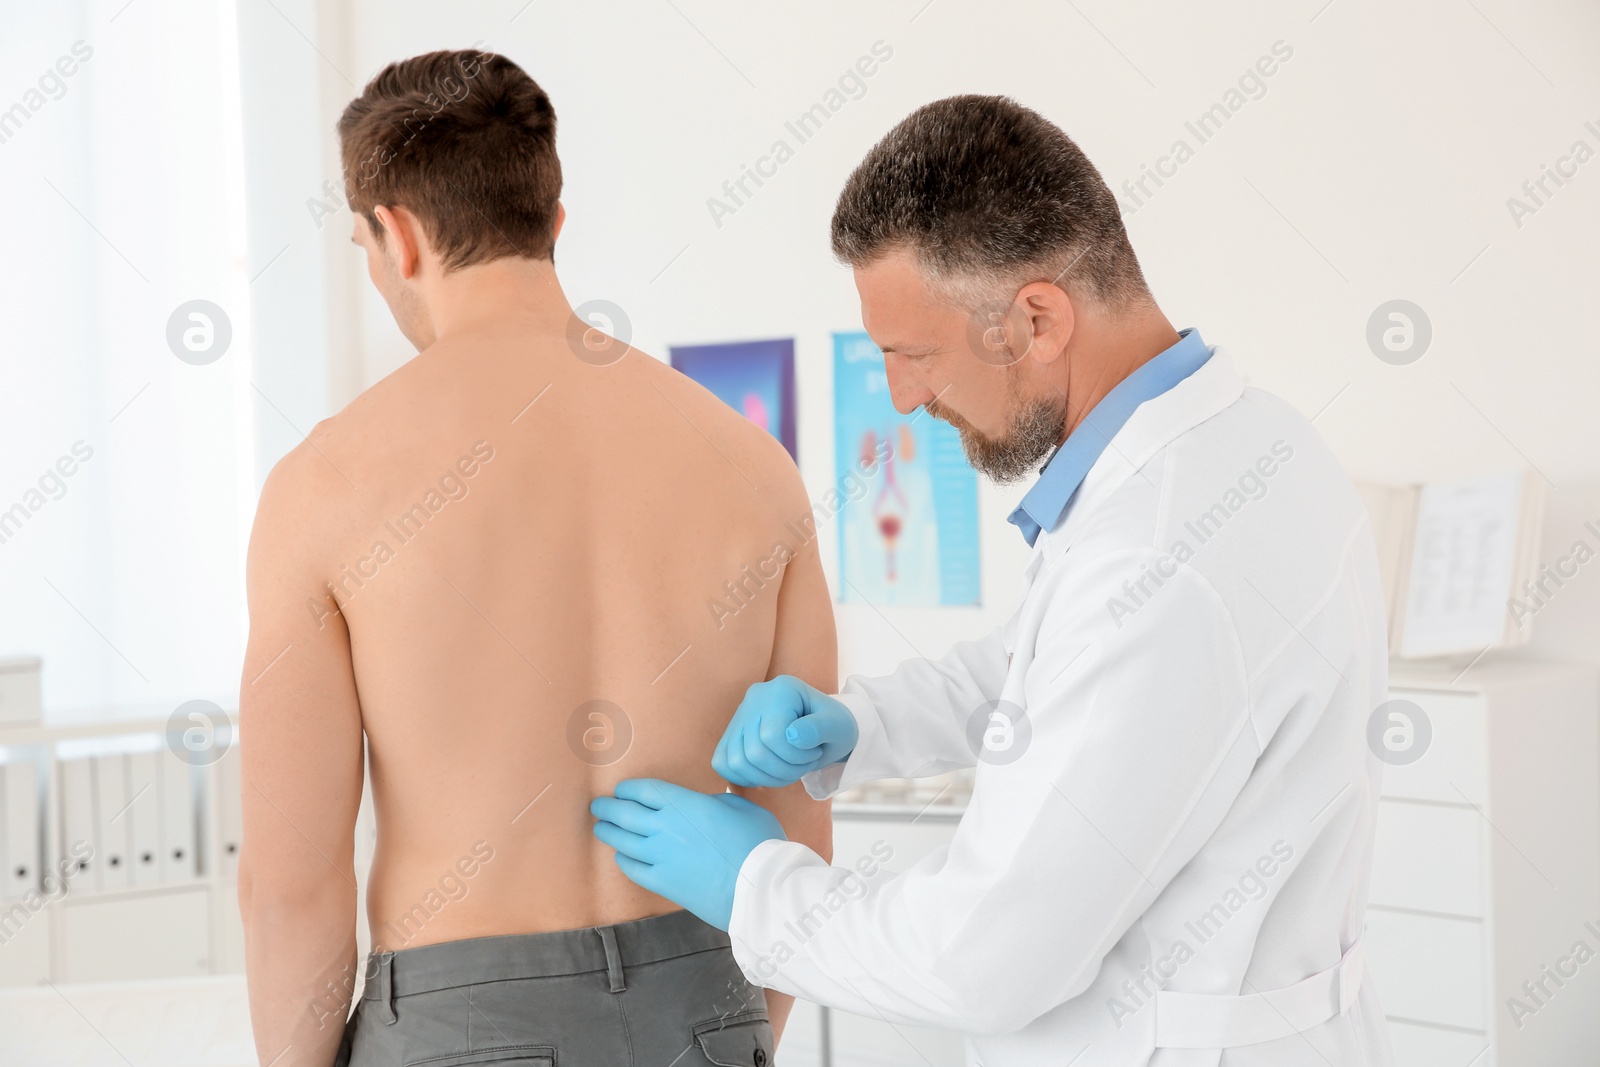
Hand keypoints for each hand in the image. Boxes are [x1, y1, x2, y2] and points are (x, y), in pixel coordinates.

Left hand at [591, 779, 785, 930]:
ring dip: (609, 832)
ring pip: (622, 841)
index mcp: (682, 804)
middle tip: (598, 806)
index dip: (628, 789)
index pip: (644, 790)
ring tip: (601, 828)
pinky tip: (622, 857)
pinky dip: (623, 860)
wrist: (756, 886)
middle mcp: (663, 827)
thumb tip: (708, 804)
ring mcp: (660, 857)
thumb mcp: (742, 807)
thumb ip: (719, 801)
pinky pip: (633, 868)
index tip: (621, 790)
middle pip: (624, 814)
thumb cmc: (756, 842)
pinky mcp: (662, 883)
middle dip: (607, 808)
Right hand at [713, 676, 858, 787]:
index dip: (795, 756)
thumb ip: (819, 728)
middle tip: (804, 764)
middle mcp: (754, 697)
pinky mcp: (731, 733)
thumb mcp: (838, 726)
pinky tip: (769, 773)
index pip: (772, 736)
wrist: (825, 728)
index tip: (814, 752)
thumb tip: (793, 736)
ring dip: (768, 777)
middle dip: (784, 769)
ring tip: (790, 768)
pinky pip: (723, 763)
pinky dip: (746, 777)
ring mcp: (740, 715)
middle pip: (754, 752)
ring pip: (737, 761)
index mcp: (781, 689)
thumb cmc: (833, 726)